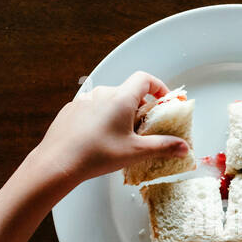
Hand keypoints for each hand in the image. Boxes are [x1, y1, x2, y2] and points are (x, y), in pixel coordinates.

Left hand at [33, 71, 189, 185]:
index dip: (157, 87)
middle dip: (139, 107)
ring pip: (109, 101)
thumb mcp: (135, 152)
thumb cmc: (97, 155)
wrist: (58, 162)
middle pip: (127, 92)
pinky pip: (92, 108)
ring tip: (120, 136)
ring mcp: (84, 100)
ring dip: (119, 113)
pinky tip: (98, 139)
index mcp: (121, 98)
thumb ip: (163, 147)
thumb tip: (184, 147)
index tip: (163, 101)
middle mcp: (102, 93)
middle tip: (143, 128)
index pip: (145, 78)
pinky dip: (101, 118)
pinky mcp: (70, 110)